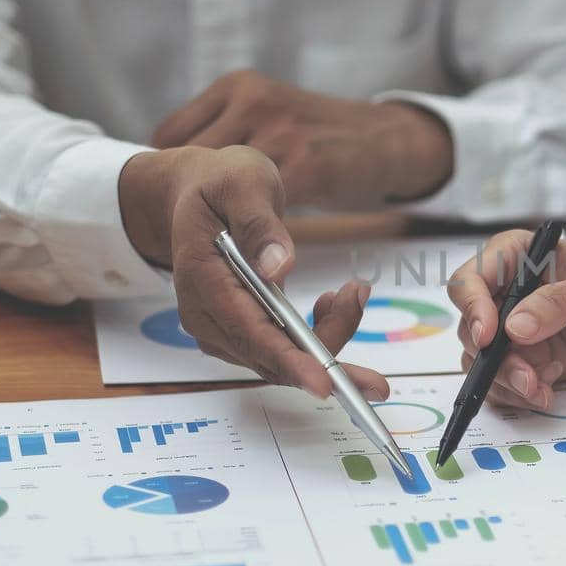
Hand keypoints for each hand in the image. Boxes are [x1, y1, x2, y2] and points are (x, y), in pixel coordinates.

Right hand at [118, 145, 389, 399]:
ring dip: (327, 337)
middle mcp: (207, 314)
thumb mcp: (242, 183)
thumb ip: (260, 224)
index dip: (289, 360)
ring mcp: (220, 327)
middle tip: (368, 330)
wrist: (197, 192)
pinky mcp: (239, 330)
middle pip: (270, 356)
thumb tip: (278, 267)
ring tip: (353, 292)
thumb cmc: (220, 183)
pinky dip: (316, 336)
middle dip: (327, 353)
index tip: (326, 382)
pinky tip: (333, 303)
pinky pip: (281, 350)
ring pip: (281, 359)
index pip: (248, 332)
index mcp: (203, 278)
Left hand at [150, 70, 452, 207]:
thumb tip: (178, 165)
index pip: (172, 132)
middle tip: (198, 220)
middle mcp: (254, 102)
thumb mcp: (269, 110)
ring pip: (223, 186)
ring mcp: (280, 133)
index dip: (172, 168)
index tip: (180, 193)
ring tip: (229, 229)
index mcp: (238, 86)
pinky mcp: (305, 166)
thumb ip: (228, 129)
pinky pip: (261, 206)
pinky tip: (264, 230)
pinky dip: (257, 223)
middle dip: (193, 193)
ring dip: (223, 213)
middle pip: (190, 158)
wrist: (386, 140)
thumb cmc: (320, 134)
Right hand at [446, 230, 565, 409]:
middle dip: (493, 359)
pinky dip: (518, 396)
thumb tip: (515, 327)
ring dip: (505, 382)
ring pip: (482, 362)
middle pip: (471, 329)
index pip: (470, 279)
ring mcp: (516, 331)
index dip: (472, 307)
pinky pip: (503, 385)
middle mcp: (508, 295)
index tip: (490, 337)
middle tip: (527, 376)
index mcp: (517, 259)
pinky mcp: (529, 361)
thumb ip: (560, 302)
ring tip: (542, 389)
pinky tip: (548, 392)